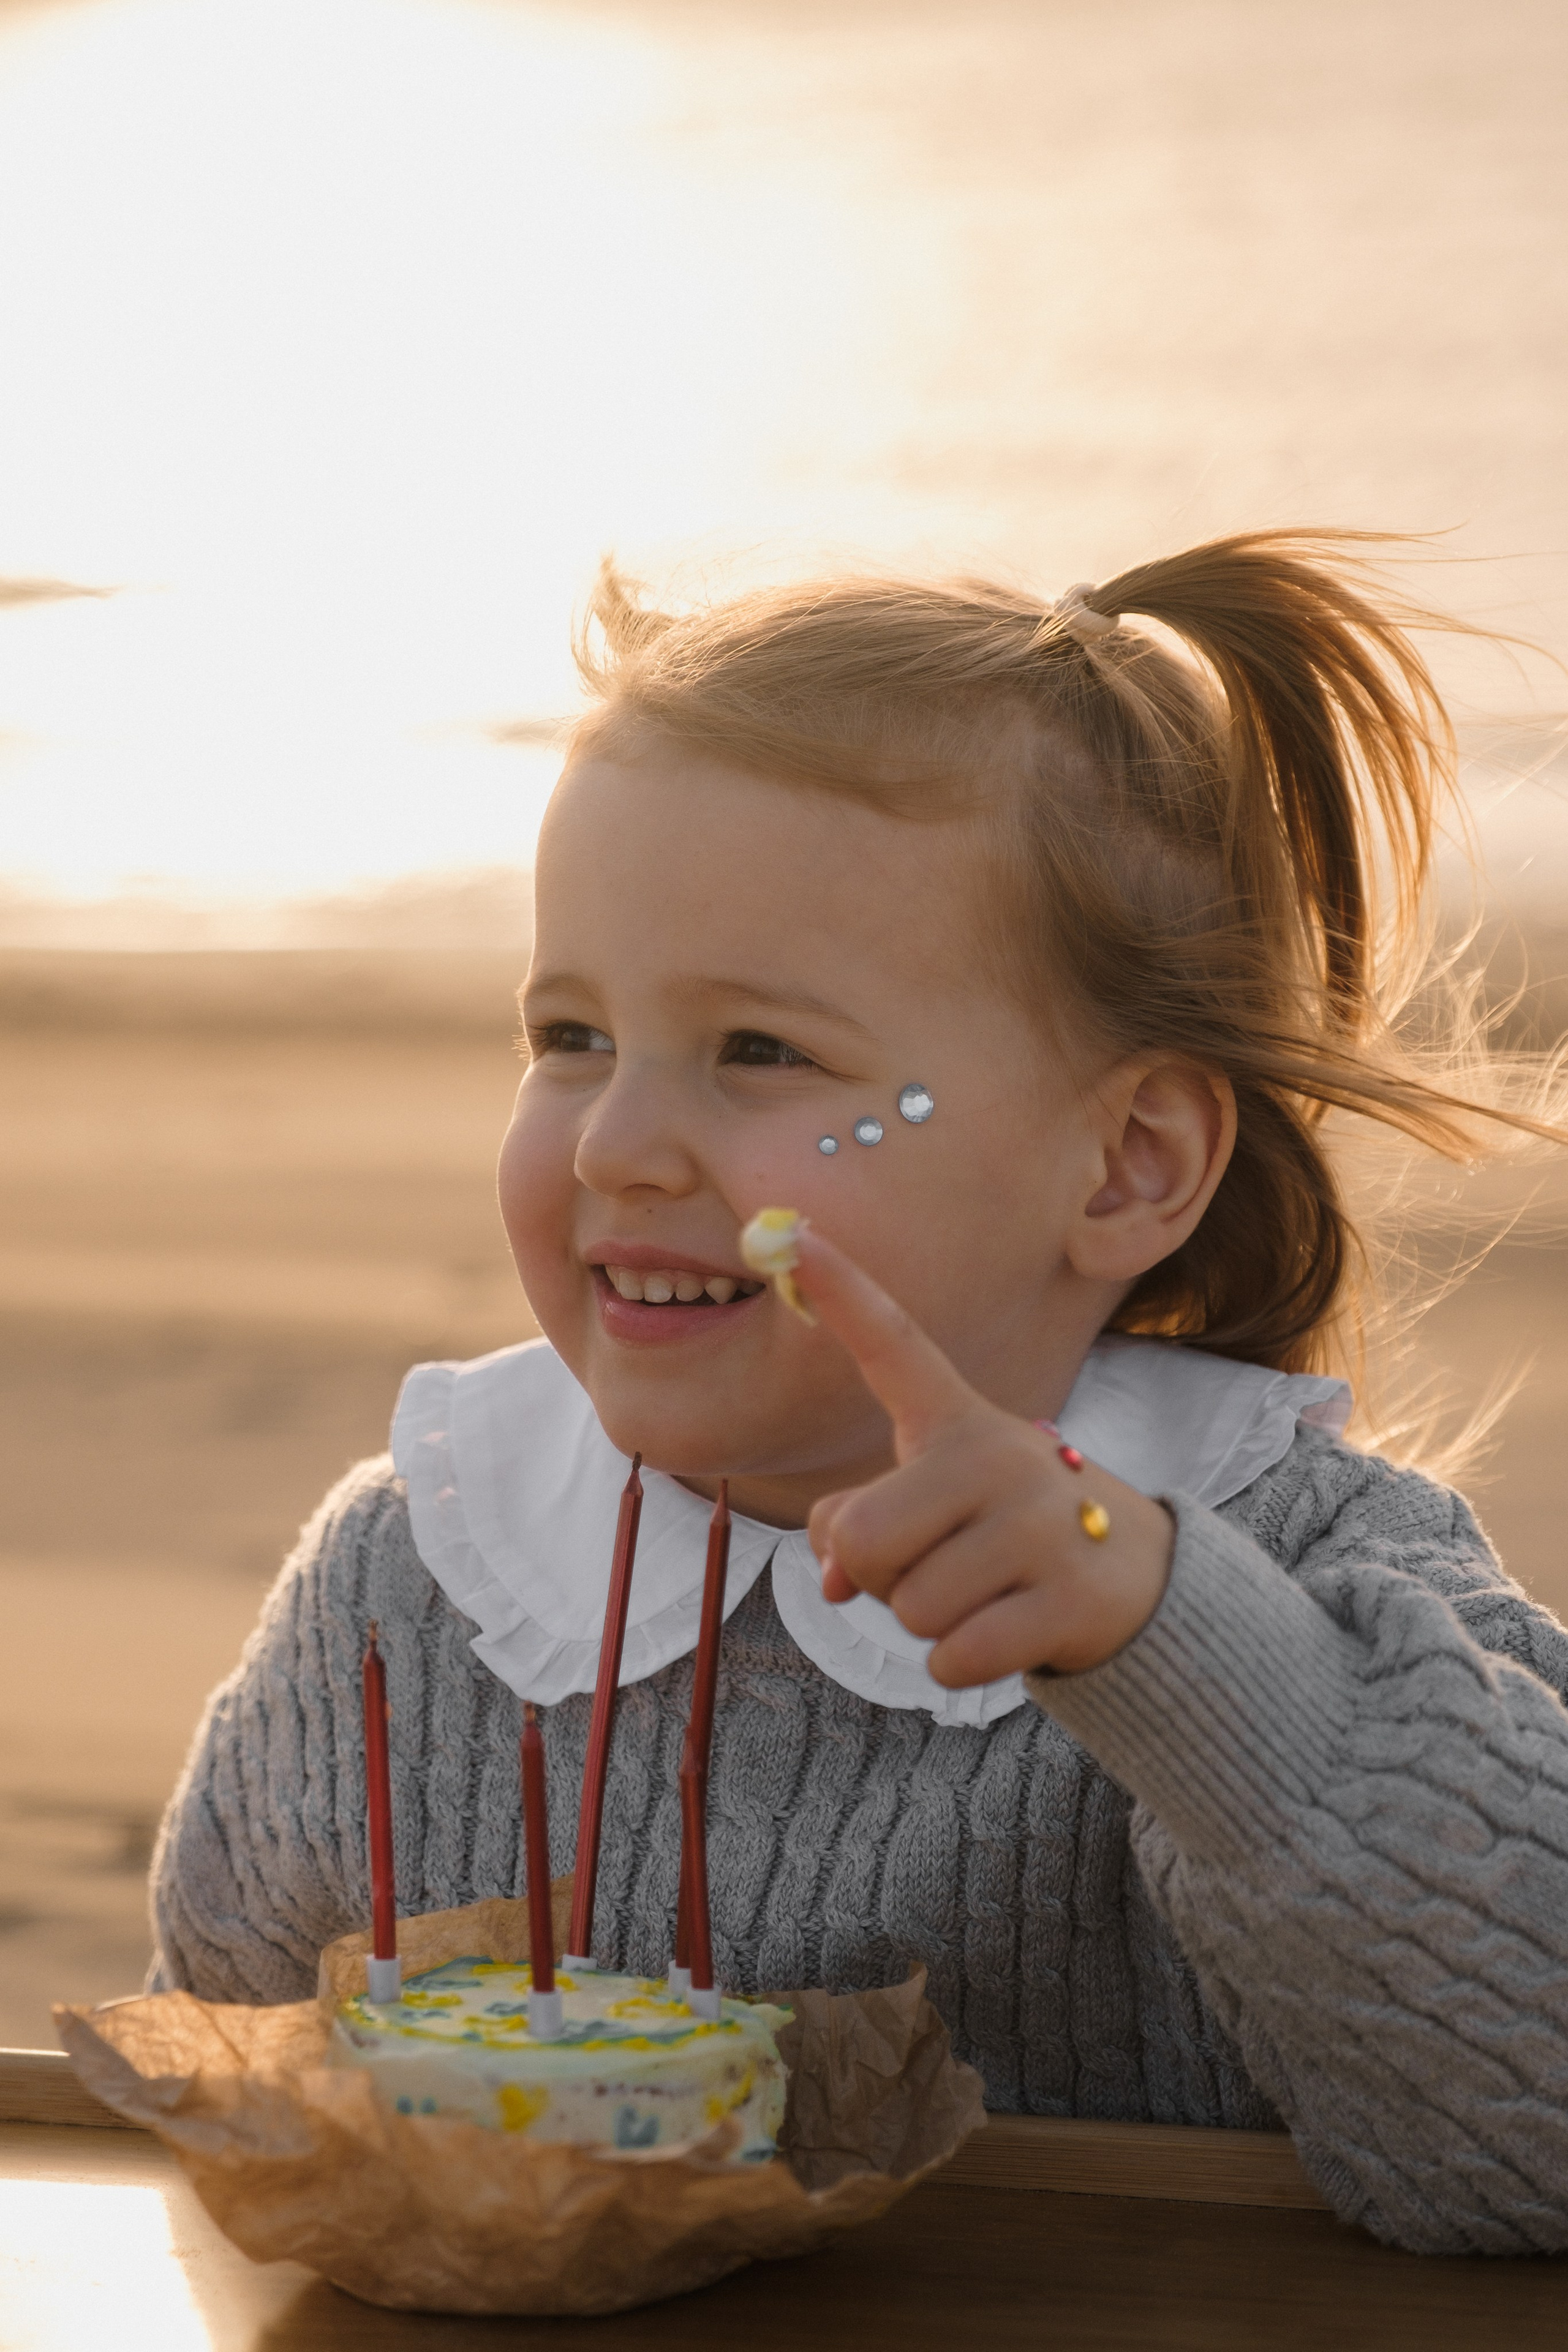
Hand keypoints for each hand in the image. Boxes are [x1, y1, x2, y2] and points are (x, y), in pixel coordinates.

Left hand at [792, 1226, 1174, 1683]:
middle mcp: (1000, 1453)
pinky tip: (1008, 1631)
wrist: (1135, 1582)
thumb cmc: (999, 1537)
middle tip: (935, 1566)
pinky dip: (961, 1664)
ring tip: (984, 1593)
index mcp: (957, 1422)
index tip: (785, 1232)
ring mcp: (1042, 1523)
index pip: (892, 1342)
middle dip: (879, 1578)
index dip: (837, 1288)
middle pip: (865, 1541)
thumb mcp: (932, 1511)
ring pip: (911, 1609)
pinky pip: (953, 1658)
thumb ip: (860, 1526)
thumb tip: (835, 1577)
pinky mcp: (1068, 1596)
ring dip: (928, 1623)